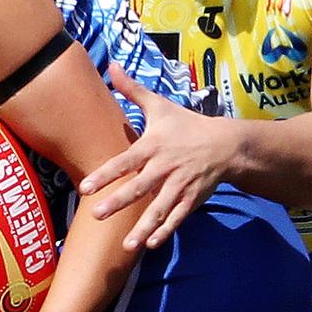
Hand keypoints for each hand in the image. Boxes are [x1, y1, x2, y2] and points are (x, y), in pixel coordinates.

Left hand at [77, 64, 236, 249]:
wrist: (225, 143)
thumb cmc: (186, 124)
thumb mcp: (160, 106)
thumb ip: (132, 90)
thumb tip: (111, 65)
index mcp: (154, 146)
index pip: (125, 161)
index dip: (106, 174)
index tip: (86, 186)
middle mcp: (165, 168)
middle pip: (139, 187)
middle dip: (119, 202)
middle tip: (96, 214)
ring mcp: (179, 186)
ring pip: (159, 209)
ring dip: (143, 228)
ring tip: (126, 246)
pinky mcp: (192, 199)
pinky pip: (178, 218)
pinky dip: (166, 231)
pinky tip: (151, 245)